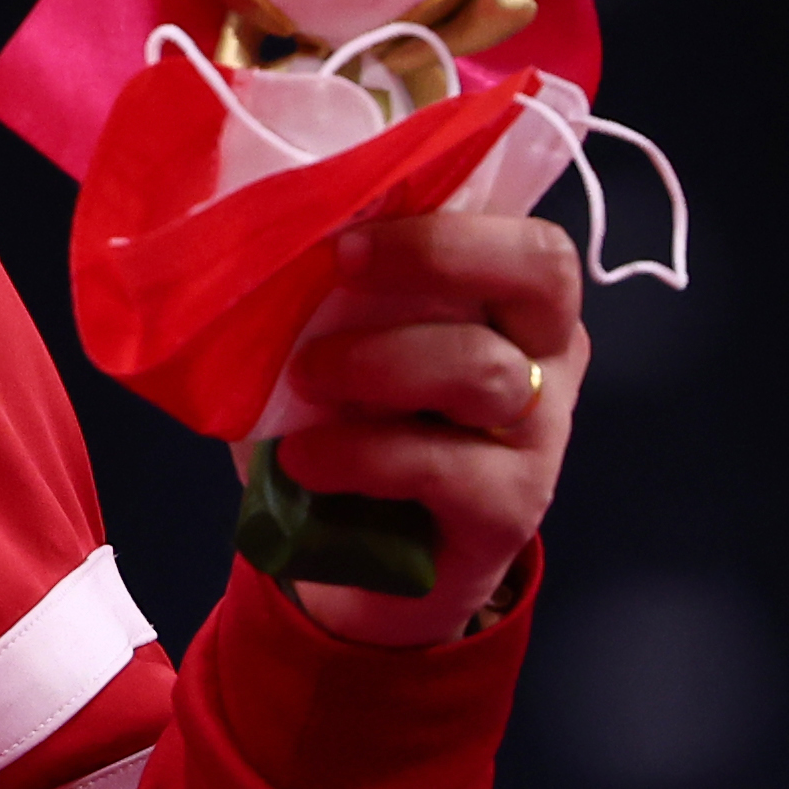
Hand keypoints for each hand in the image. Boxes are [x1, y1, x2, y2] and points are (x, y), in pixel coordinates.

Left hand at [272, 208, 584, 644]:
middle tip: (338, 268)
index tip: (345, 233)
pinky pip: (444, 465)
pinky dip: (361, 454)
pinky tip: (305, 461)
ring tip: (304, 380)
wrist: (356, 569)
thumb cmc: (343, 430)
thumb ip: (319, 289)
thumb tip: (243, 228)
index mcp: (508, 300)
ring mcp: (538, 434)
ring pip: (483, 368)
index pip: (522, 228)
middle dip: (436, 255)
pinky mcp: (509, 508)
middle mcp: (545, 355)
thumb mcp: (326, 345)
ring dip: (378, 363)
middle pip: (541, 271)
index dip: (443, 219)